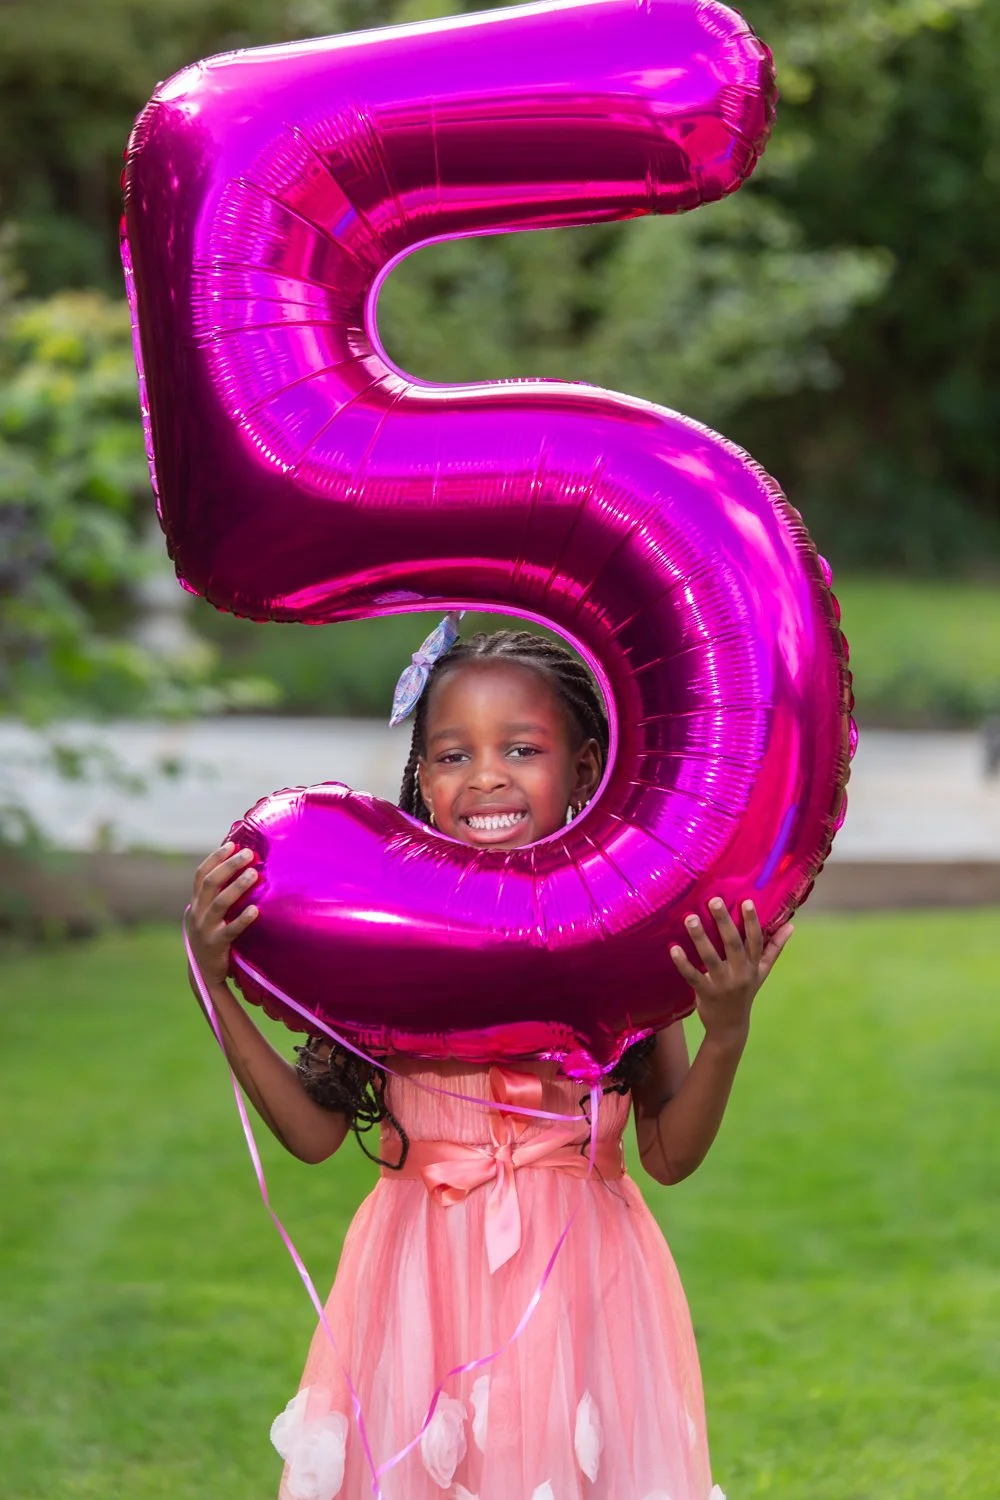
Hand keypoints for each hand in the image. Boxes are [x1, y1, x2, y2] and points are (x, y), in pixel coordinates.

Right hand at [186, 842, 258, 986]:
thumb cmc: (212, 936)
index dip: (215, 858)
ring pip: (219, 903)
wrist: (202, 973)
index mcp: (196, 903)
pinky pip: (230, 929)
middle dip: (229, 865)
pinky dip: (242, 919)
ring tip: (254, 874)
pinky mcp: (216, 944)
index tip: (232, 844)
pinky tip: (256, 910)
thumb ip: (217, 896)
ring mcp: (205, 928)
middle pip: (210, 883)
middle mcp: (197, 913)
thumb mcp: (208, 915)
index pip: (201, 874)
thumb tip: (240, 871)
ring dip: (237, 886)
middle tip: (248, 854)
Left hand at [669, 897, 793, 1047]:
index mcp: (753, 966)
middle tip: (714, 901)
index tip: (746, 901)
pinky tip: (674, 948)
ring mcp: (723, 985)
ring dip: (700, 937)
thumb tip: (791, 925)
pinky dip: (683, 963)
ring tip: (690, 918)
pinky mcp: (706, 993)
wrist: (730, 1027)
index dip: (752, 921)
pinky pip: (693, 976)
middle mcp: (740, 974)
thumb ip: (774, 948)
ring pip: (711, 958)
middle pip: (733, 945)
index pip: (756, 940)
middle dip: (724, 922)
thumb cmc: (745, 992)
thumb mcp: (762, 972)